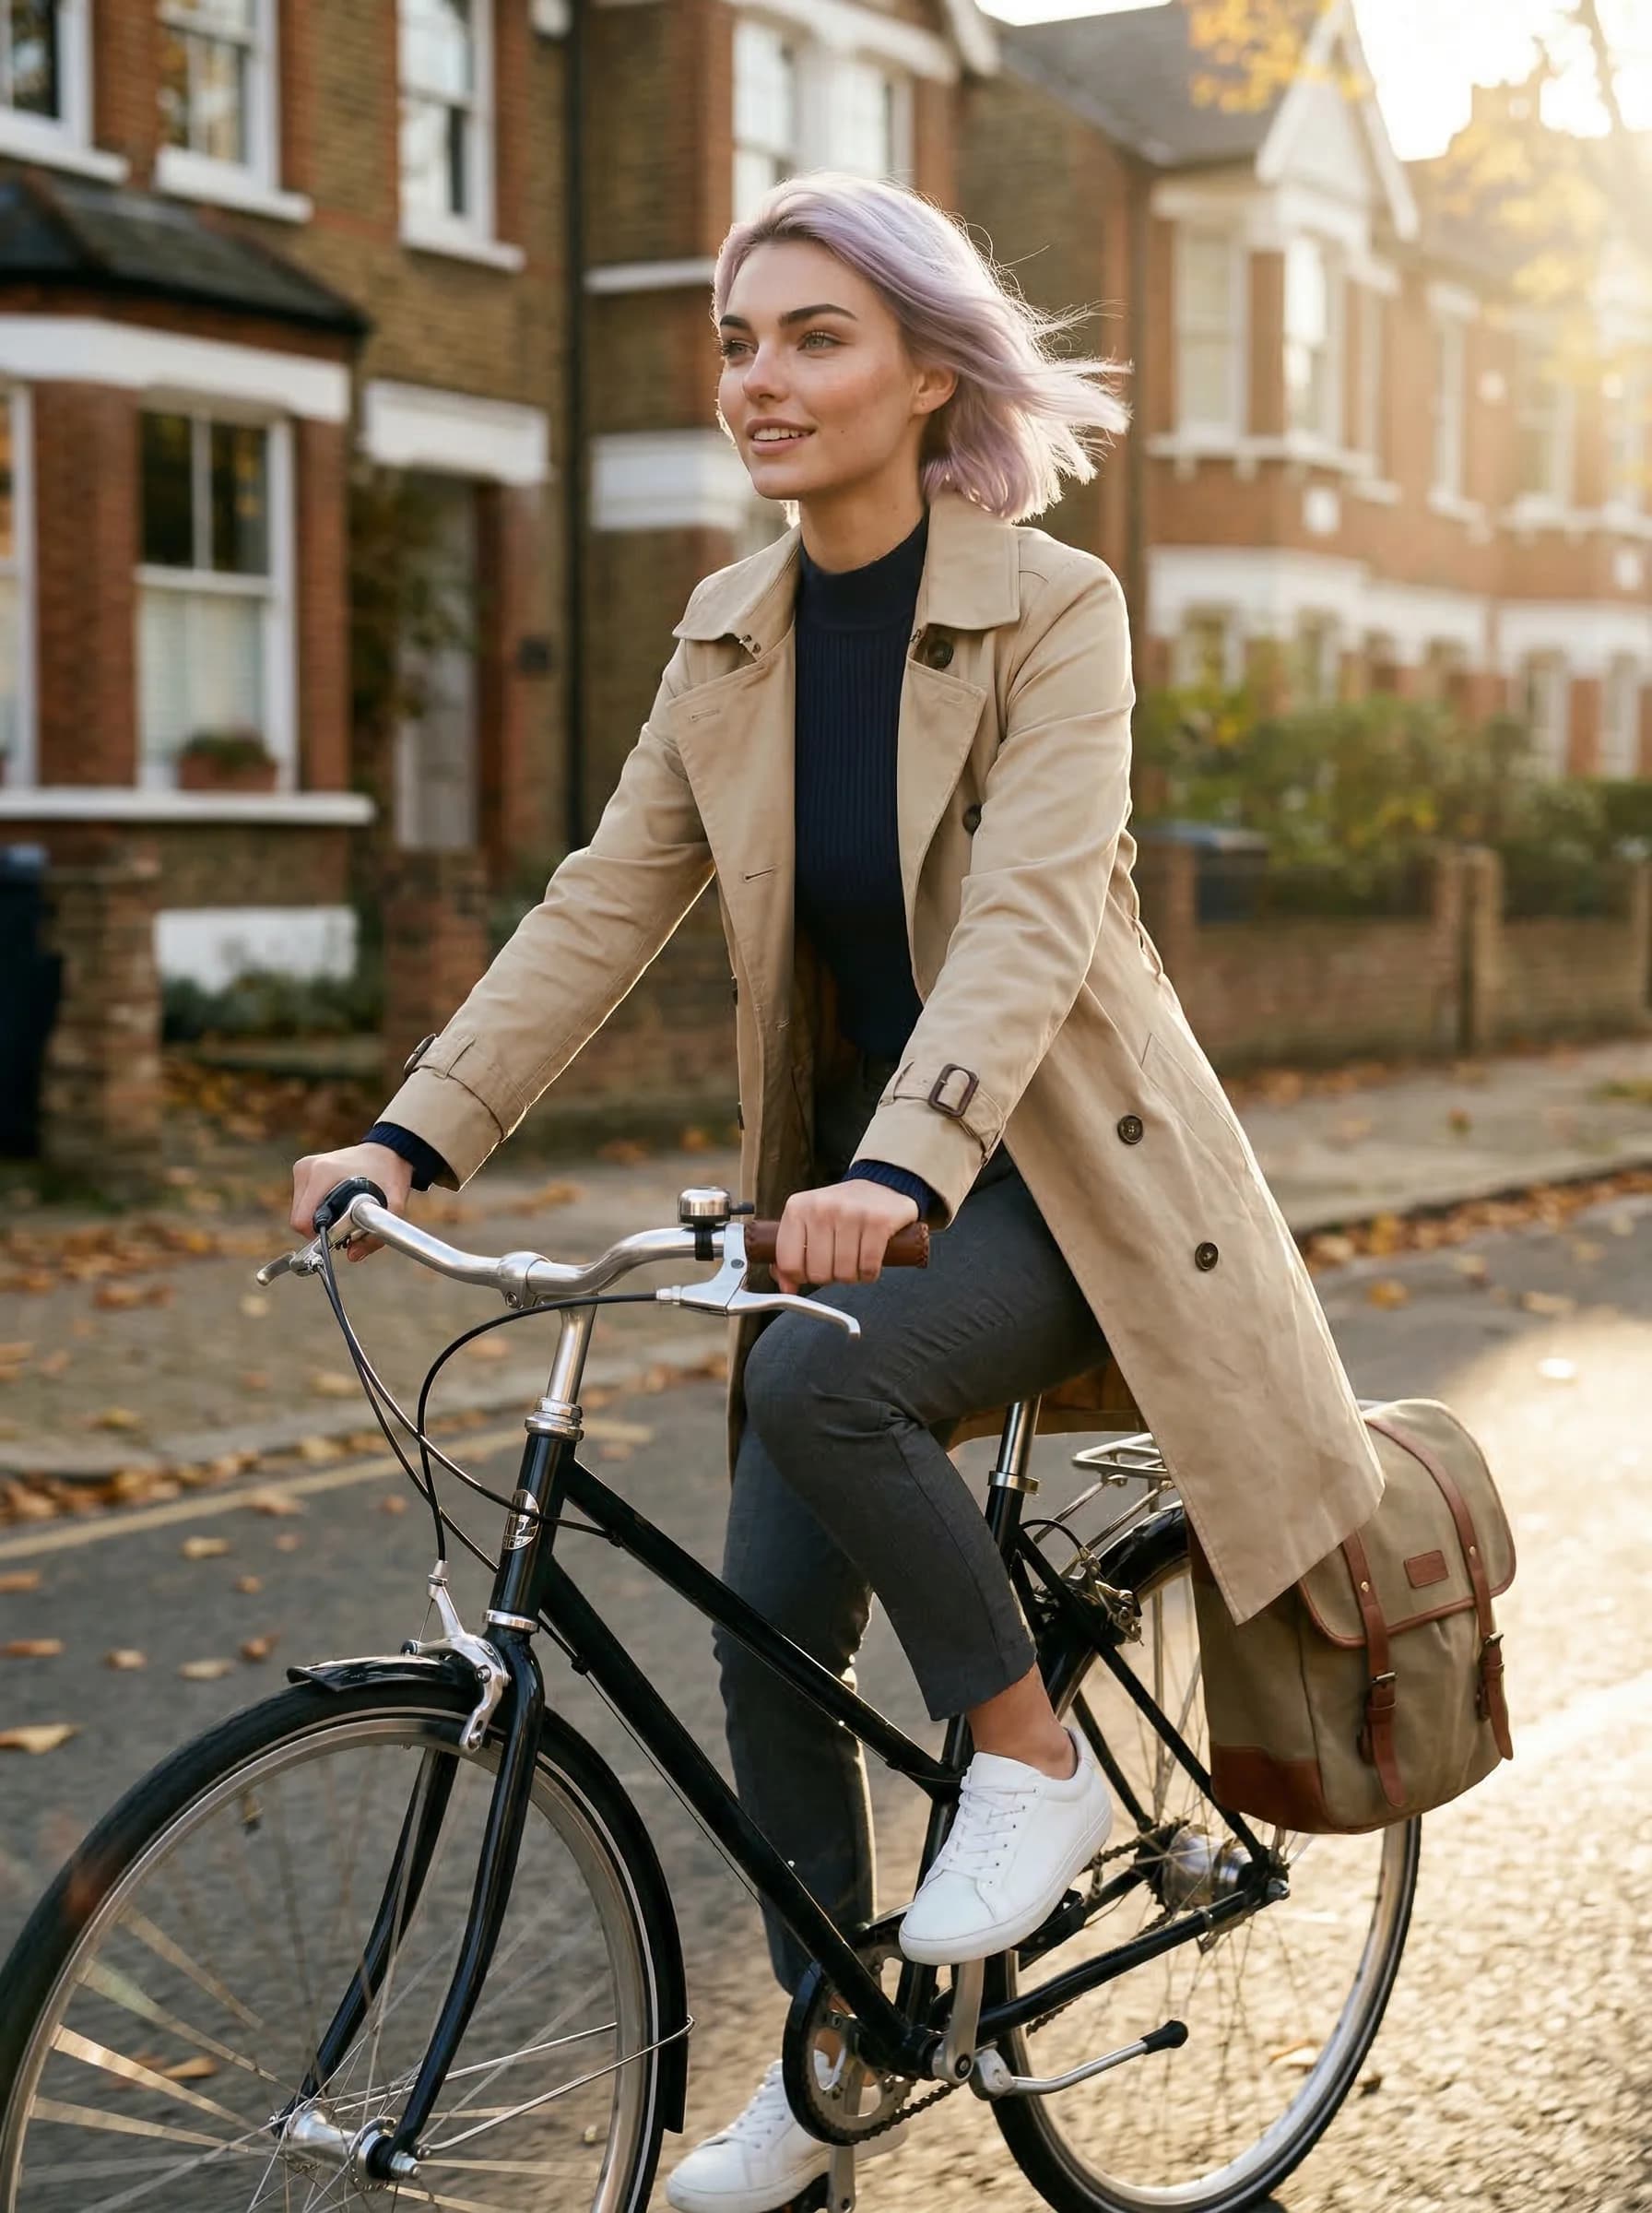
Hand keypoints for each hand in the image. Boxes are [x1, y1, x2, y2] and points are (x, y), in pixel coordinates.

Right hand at [290, 1142, 414, 1263]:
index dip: (320, 1235)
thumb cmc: (389, 1174)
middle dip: (321, 1229)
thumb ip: (376, 1236)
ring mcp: (304, 1167)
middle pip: (299, 1218)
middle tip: (346, 1226)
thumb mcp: (394, 1206)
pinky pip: (302, 1203)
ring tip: (344, 1212)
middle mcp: (308, 1168)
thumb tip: (352, 1255)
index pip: (302, 1220)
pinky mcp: (303, 1169)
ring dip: (319, 1220)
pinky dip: (317, 1209)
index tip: (342, 1235)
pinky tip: (337, 1204)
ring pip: (300, 1212)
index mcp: (323, 1173)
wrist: (387, 1151)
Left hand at [772, 1182, 920, 1296]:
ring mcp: (850, 1213)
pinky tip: (869, 1260)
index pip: (789, 1264)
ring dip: (852, 1275)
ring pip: (844, 1274)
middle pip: (818, 1273)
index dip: (801, 1276)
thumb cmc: (841, 1209)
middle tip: (837, 1262)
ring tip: (854, 1259)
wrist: (879, 1186)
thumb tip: (787, 1287)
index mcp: (797, 1208)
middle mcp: (821, 1207)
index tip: (811, 1269)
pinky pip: (868, 1268)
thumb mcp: (807, 1224)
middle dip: (830, 1276)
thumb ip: (790, 1256)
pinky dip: (870, 1273)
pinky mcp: (878, 1221)